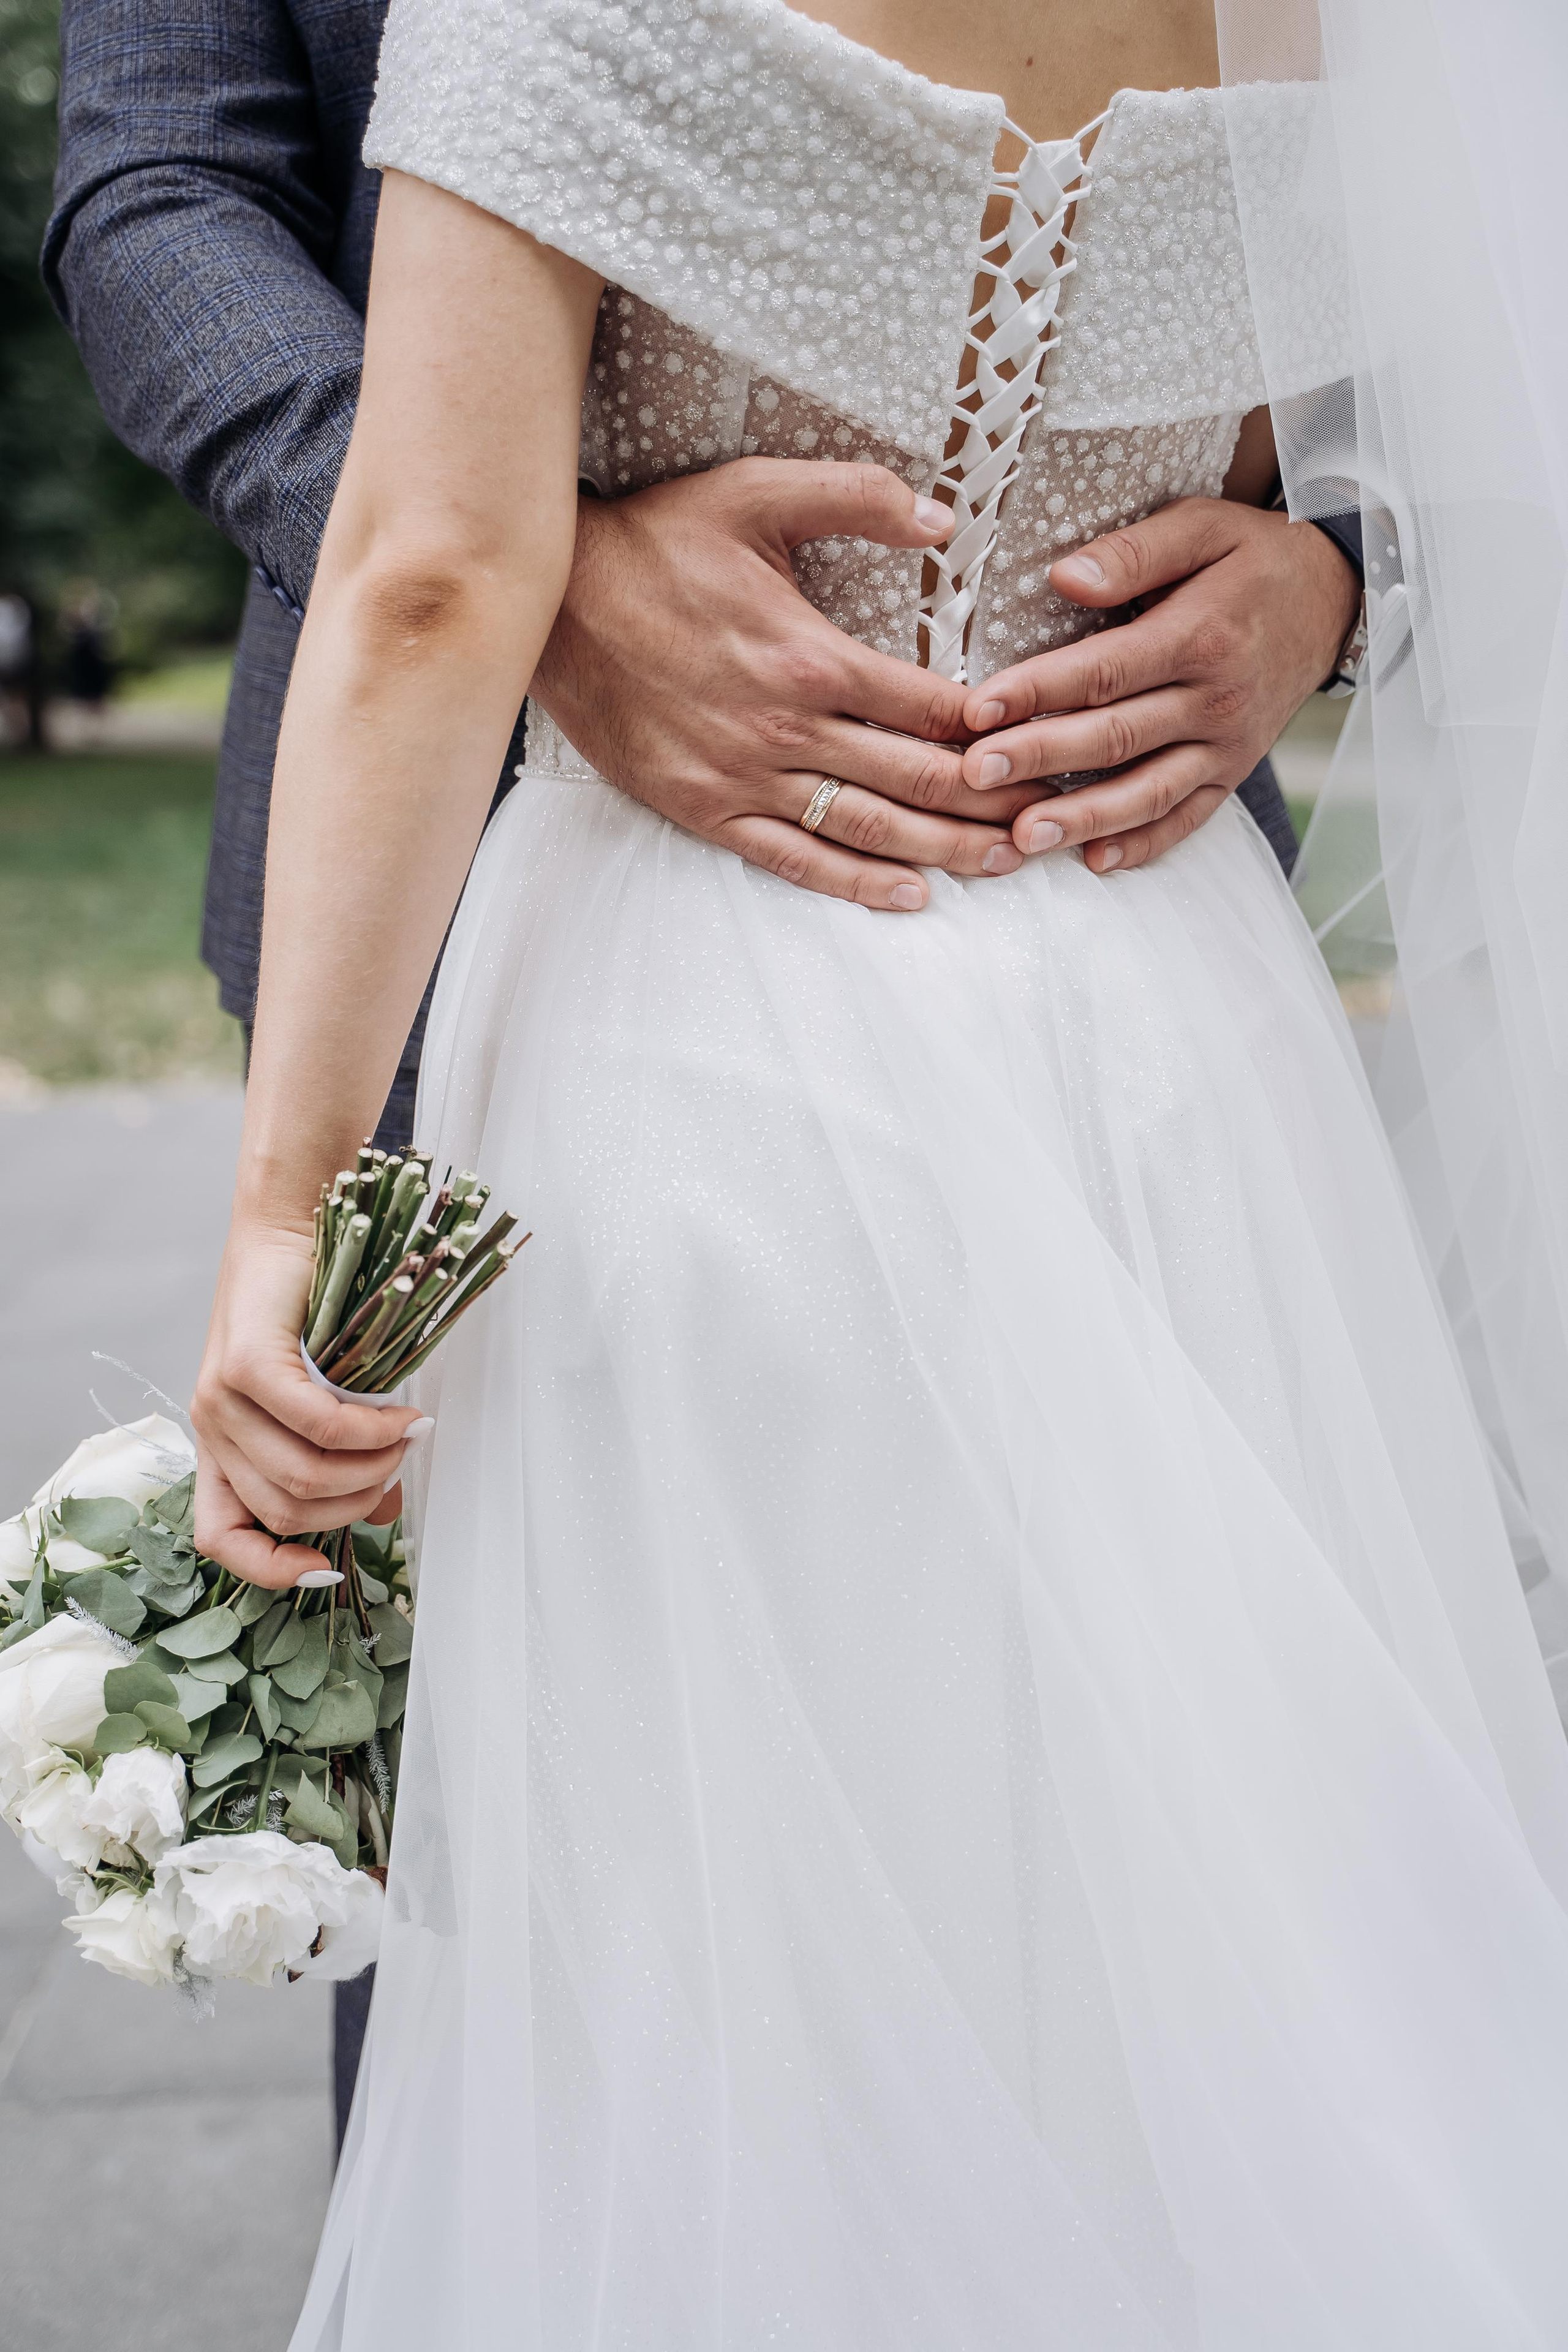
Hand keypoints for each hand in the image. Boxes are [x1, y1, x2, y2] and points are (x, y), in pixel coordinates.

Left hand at [191, 1217, 425, 1585]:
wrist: (291, 1222)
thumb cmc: (313, 1309)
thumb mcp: (324, 1398)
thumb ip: (342, 1458)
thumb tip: (383, 1508)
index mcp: (222, 1448)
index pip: (221, 1539)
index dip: (271, 1571)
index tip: (329, 1571)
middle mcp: (211, 1430)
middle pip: (286, 1512)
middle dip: (356, 1503)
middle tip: (399, 1463)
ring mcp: (220, 1399)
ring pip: (303, 1476)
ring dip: (371, 1466)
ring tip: (407, 1433)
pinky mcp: (244, 1365)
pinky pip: (317, 1424)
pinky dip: (369, 1429)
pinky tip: (401, 1414)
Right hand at [534, 458, 1040, 908]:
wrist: (550, 602)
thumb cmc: (657, 542)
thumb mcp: (756, 491)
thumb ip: (856, 497)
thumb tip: (944, 516)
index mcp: (810, 655)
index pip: (930, 708)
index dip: (997, 732)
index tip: (1046, 742)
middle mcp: (784, 727)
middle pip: (915, 780)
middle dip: (992, 802)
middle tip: (1051, 815)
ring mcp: (742, 777)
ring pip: (866, 829)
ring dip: (944, 850)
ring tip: (1006, 861)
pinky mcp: (704, 808)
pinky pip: (794, 858)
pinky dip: (856, 883)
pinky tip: (909, 895)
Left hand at [958, 498, 1361, 873]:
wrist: (1335, 596)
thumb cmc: (1252, 557)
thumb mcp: (1202, 526)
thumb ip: (1133, 553)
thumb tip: (1065, 577)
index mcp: (1200, 636)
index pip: (1104, 672)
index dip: (1037, 692)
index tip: (977, 711)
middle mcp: (1216, 700)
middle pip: (1115, 737)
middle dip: (1039, 759)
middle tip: (973, 776)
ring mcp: (1228, 745)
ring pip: (1148, 791)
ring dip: (1083, 819)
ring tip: (1022, 837)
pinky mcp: (1234, 773)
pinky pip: (1189, 818)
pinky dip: (1144, 844)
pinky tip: (1095, 861)